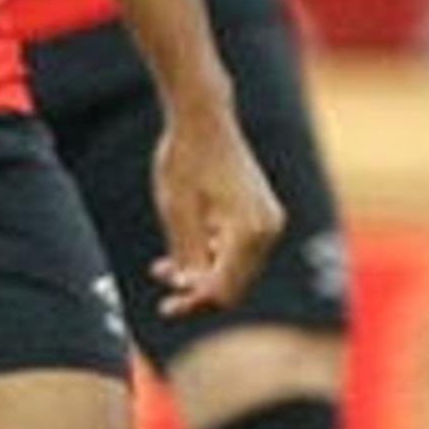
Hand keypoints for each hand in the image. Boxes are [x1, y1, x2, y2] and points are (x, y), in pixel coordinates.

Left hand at [146, 107, 286, 316]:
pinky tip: (181, 251)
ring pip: (236, 267)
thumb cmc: (184, 160)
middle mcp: (267, 229)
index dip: (194, 302)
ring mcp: (268, 221)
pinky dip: (213, 254)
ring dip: (203, 271)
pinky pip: (239, 249)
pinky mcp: (262, 214)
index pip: (223, 287)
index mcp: (248, 231)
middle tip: (160, 279)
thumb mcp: (175, 211)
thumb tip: (192, 289)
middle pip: (234, 282)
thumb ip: (186, 253)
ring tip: (162, 267)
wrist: (203, 120)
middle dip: (198, 288)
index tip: (166, 308)